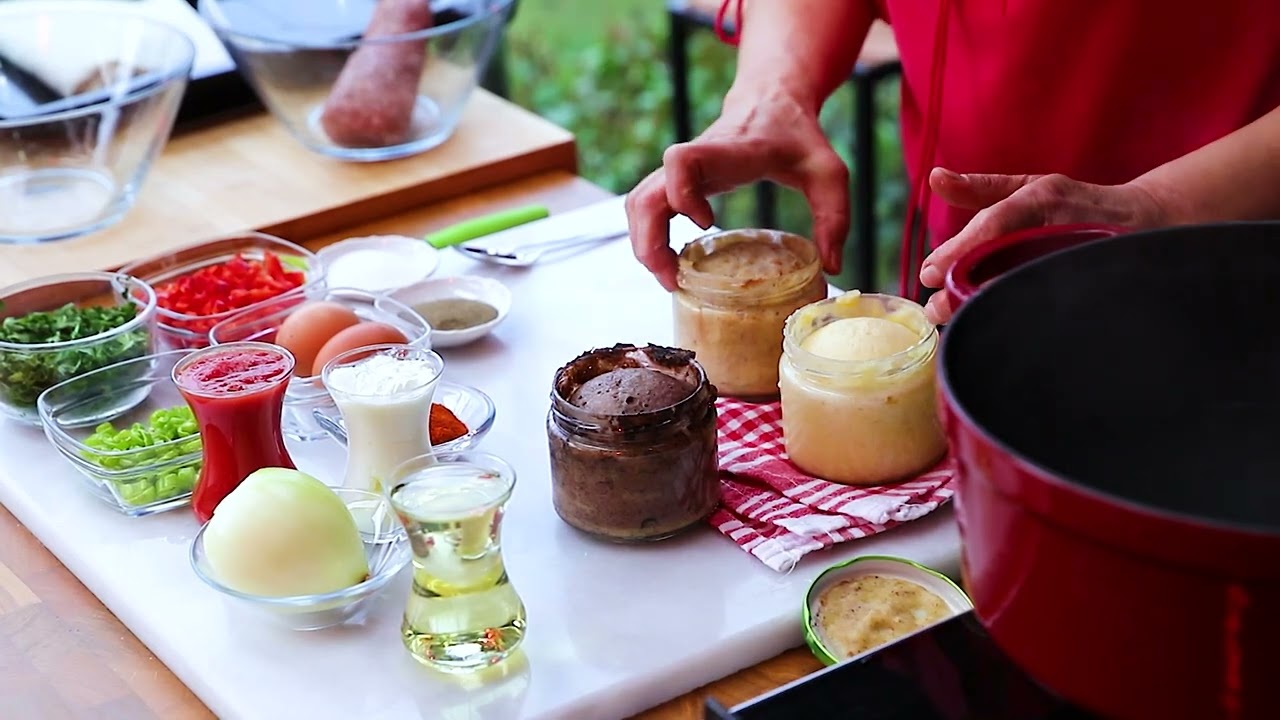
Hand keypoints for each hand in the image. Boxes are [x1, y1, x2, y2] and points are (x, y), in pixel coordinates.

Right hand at [625, 88, 849, 290]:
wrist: (772, 101)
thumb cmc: (798, 137)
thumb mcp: (829, 173)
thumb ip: (835, 217)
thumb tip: (831, 268)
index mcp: (728, 152)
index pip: (681, 161)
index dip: (681, 194)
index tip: (706, 225)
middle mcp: (695, 159)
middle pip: (645, 195)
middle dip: (650, 243)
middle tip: (674, 280)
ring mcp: (680, 171)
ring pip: (638, 203)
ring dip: (644, 244)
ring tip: (671, 278)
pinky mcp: (677, 181)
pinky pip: (646, 207)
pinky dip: (648, 237)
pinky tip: (673, 261)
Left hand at [917, 168, 1169, 323]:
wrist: (1150, 219)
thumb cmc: (1076, 204)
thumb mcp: (1029, 189)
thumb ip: (980, 188)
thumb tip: (935, 178)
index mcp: (1044, 196)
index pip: (994, 224)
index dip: (958, 250)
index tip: (928, 274)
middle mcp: (1064, 222)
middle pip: (1007, 261)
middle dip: (966, 288)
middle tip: (936, 309)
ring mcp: (1085, 253)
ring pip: (1028, 285)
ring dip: (991, 305)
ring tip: (959, 319)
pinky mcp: (1101, 281)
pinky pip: (1055, 305)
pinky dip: (1024, 314)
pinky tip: (1001, 327)